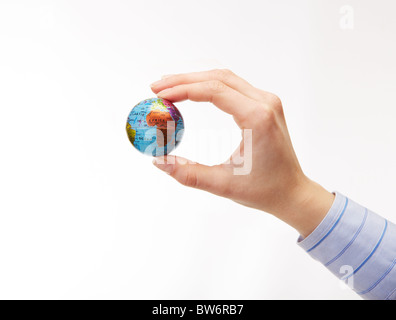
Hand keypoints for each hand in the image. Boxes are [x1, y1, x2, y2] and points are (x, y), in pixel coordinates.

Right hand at [150, 69, 333, 236]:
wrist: (292, 191)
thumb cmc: (264, 190)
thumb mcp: (223, 184)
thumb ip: (188, 173)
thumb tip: (158, 161)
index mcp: (257, 118)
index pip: (214, 91)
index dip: (183, 89)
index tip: (160, 95)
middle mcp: (265, 103)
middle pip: (218, 78)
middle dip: (184, 80)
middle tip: (157, 88)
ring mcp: (267, 101)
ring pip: (225, 79)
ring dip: (196, 80)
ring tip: (169, 88)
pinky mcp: (265, 105)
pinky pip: (233, 86)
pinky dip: (209, 86)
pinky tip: (193, 91)